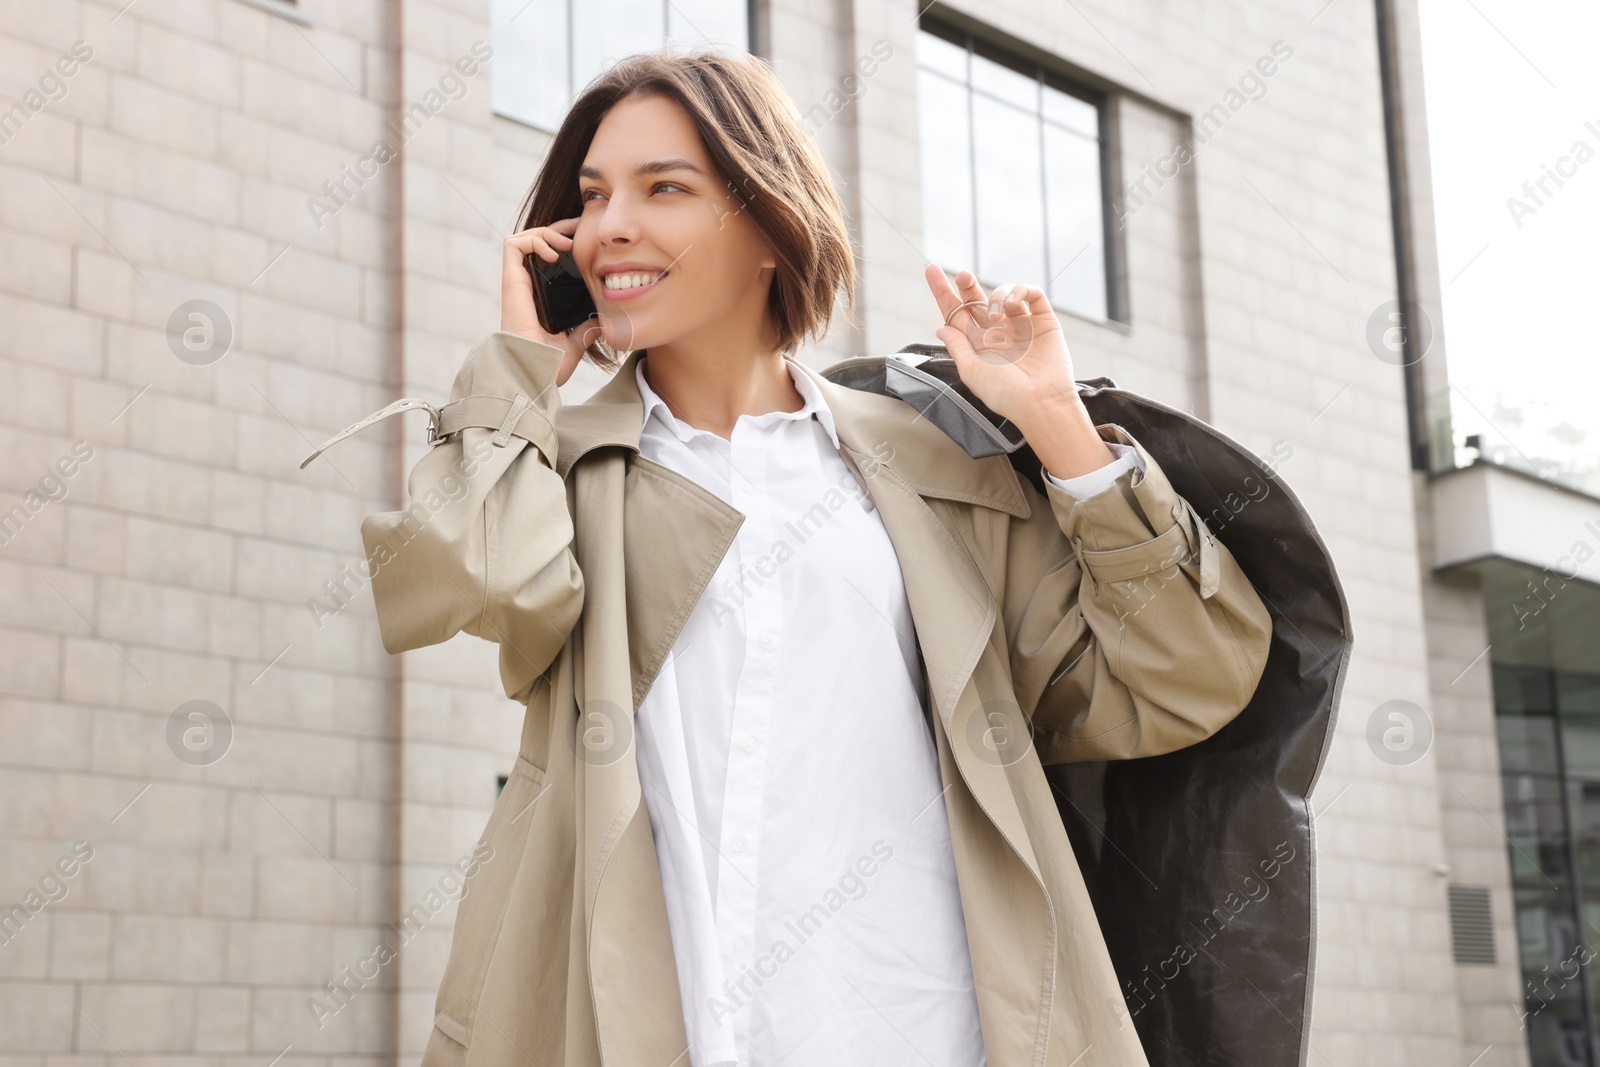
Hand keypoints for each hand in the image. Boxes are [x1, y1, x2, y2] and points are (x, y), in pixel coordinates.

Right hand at [502, 218, 600, 387]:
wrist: (534, 371)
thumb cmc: (548, 364)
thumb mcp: (576, 343)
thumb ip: (587, 330)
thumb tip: (605, 323)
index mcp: (538, 298)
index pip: (548, 259)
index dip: (564, 244)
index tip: (587, 240)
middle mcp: (526, 287)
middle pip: (537, 243)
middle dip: (559, 229)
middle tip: (581, 226)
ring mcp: (517, 283)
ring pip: (524, 238)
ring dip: (547, 231)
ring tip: (569, 240)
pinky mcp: (511, 281)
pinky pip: (514, 245)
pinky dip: (534, 239)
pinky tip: (555, 251)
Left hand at [924, 264, 1083, 426]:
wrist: (1040, 403)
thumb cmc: (1005, 395)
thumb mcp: (971, 371)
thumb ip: (956, 346)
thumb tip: (941, 327)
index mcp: (978, 344)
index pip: (956, 313)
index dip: (943, 292)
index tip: (931, 270)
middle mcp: (998, 333)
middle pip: (977, 299)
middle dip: (966, 285)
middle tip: (962, 276)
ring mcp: (1021, 325)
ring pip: (1004, 294)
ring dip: (996, 295)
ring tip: (996, 314)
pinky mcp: (1044, 321)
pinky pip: (1033, 295)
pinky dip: (1021, 290)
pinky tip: (1012, 303)